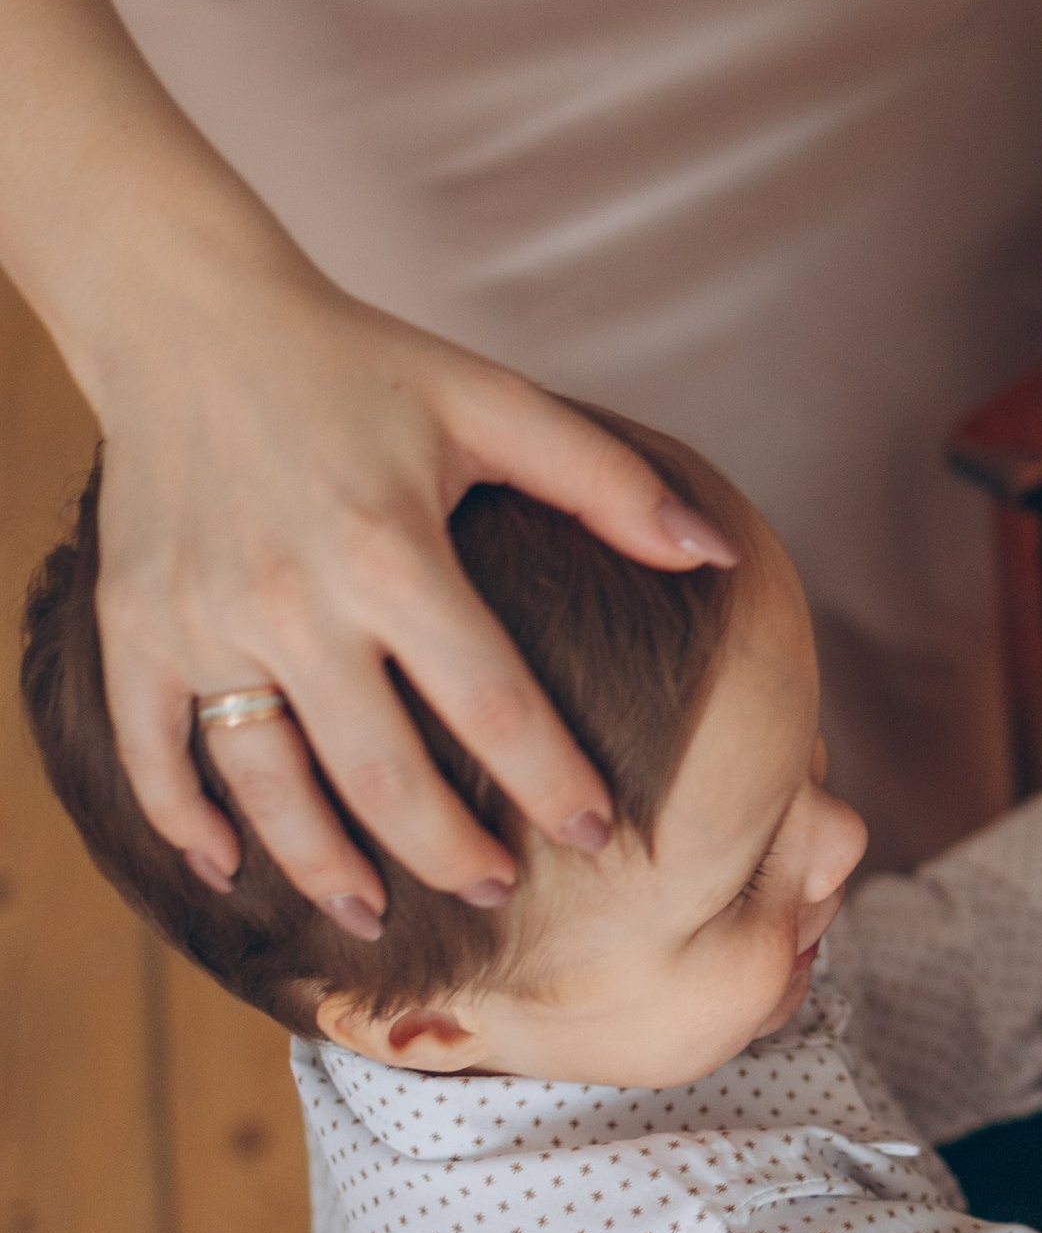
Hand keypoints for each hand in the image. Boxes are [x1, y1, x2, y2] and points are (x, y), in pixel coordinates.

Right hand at [90, 264, 733, 931]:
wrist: (192, 318)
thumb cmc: (361, 365)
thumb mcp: (492, 403)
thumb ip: (608, 483)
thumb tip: (717, 554)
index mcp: (390, 547)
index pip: (492, 701)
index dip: (551, 780)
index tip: (599, 833)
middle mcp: (291, 598)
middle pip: (381, 773)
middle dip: (448, 851)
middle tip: (496, 891)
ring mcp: (203, 621)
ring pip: (267, 785)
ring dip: (322, 865)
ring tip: (373, 914)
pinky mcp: (133, 627)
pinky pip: (152, 752)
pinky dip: (184, 823)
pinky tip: (228, 870)